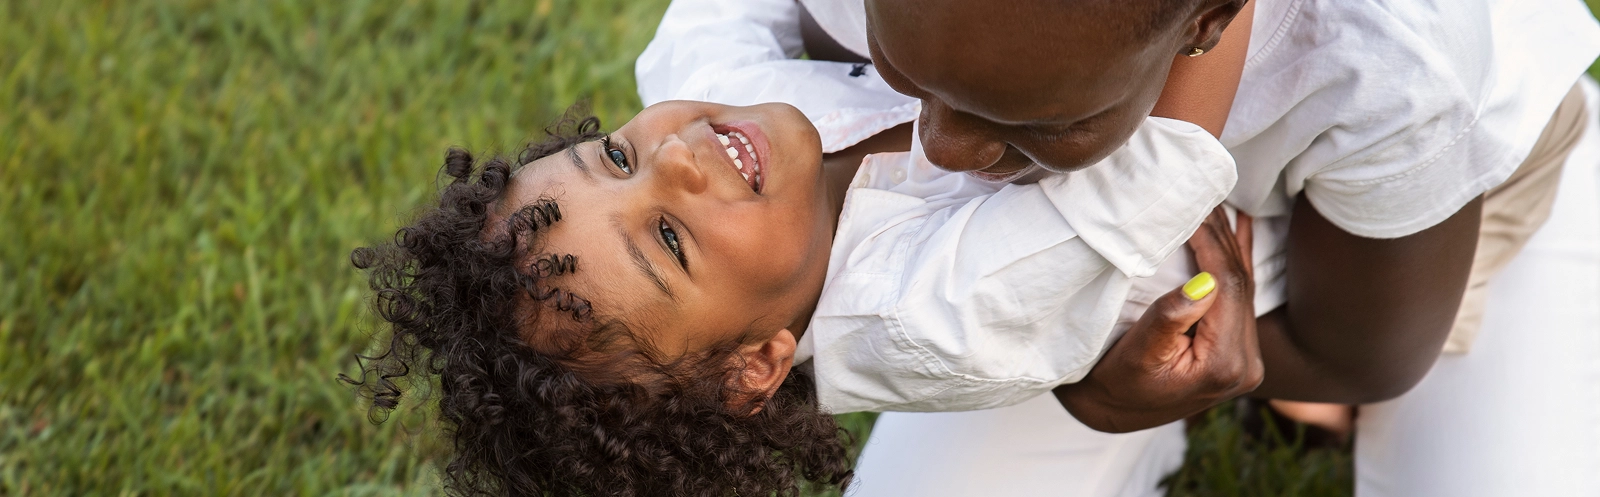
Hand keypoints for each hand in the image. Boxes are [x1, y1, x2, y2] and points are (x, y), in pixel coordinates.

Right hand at [1053, 208, 1261, 432]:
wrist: (1115, 412)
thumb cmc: (1115, 383)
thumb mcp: (1137, 354)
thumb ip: (1171, 319)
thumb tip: (1205, 281)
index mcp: (1225, 364)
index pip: (1227, 287)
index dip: (1211, 242)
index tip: (1191, 206)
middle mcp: (1247, 362)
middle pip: (1240, 283)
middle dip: (1221, 235)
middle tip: (1202, 193)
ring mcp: (1247, 356)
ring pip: (1243, 284)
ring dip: (1228, 241)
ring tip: (1214, 201)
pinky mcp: (1238, 348)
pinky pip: (1242, 295)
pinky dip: (1238, 258)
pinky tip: (1242, 226)